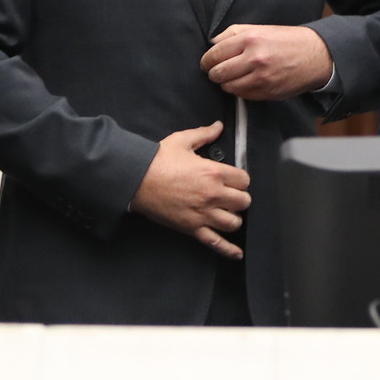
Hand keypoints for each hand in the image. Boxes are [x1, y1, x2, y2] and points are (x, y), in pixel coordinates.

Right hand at [128, 124, 250, 257]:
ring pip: (234, 223)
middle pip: (243, 202)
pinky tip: (237, 253)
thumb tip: (218, 125)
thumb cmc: (158, 160)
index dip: (240, 180)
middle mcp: (213, 195)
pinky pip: (215, 242)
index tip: (234, 180)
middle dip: (239, 198)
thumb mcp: (182, 141)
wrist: (135, 179)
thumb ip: (204, 134)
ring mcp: (203, 214)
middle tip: (230, 196)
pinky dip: (228, 250)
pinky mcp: (192, 228)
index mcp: (214, 172)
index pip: (244, 180)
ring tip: (227, 213)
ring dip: (233, 218)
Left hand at [201, 24, 333, 100]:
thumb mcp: (260, 28)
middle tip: (216, 71)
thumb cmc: (287, 40)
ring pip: (228, 87)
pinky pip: (243, 95)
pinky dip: (240, 90)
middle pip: (218, 73)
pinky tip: (246, 82)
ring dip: (226, 83)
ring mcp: (261, 78)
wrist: (315, 55)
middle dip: (214, 73)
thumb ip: (233, 33)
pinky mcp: (268, 92)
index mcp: (251, 39)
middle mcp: (255, 59)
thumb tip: (212, 43)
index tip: (207, 63)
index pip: (214, 54)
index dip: (206, 61)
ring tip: (233, 77)